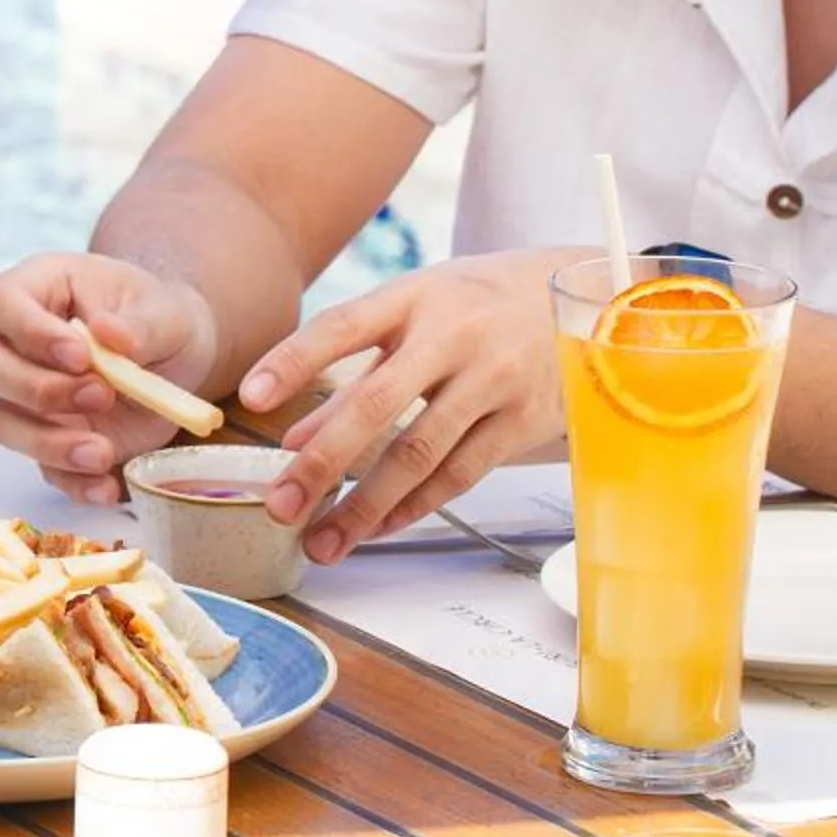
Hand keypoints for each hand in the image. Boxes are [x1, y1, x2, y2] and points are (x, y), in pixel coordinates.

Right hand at [0, 253, 217, 504]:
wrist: (177, 358)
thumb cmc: (158, 318)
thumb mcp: (164, 311)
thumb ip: (139, 323)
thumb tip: (108, 334)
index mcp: (35, 290)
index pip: (0, 303)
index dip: (29, 332)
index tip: (81, 355)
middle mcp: (14, 343)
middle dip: (36, 389)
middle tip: (100, 395)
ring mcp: (24, 396)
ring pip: (2, 422)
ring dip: (48, 442)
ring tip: (104, 452)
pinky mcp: (47, 439)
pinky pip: (42, 467)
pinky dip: (72, 481)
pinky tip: (107, 486)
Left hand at [239, 246, 575, 560]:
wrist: (587, 302)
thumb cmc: (476, 305)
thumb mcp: (414, 313)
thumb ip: (353, 367)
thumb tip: (293, 436)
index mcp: (414, 296)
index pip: (341, 326)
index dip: (293, 361)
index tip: (249, 398)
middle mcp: (453, 336)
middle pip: (376, 404)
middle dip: (322, 461)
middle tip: (279, 505)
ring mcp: (494, 381)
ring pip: (419, 454)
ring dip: (364, 506)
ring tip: (321, 540)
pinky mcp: (525, 422)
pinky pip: (460, 474)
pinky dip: (414, 506)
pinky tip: (376, 526)